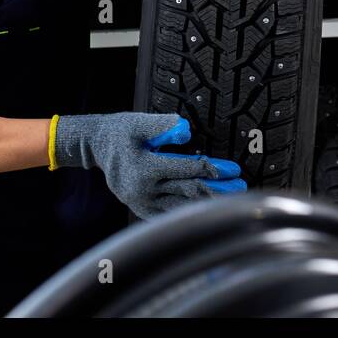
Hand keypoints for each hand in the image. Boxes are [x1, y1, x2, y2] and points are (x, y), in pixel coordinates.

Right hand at [52, 113, 246, 218]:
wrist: (97, 147)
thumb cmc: (120, 132)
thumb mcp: (139, 122)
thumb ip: (163, 125)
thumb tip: (186, 131)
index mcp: (144, 169)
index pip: (186, 170)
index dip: (212, 169)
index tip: (233, 170)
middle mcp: (144, 190)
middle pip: (189, 191)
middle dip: (217, 189)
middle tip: (241, 188)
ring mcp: (142, 203)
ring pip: (182, 206)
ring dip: (208, 203)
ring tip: (232, 201)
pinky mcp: (141, 209)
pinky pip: (169, 214)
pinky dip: (189, 212)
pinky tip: (207, 211)